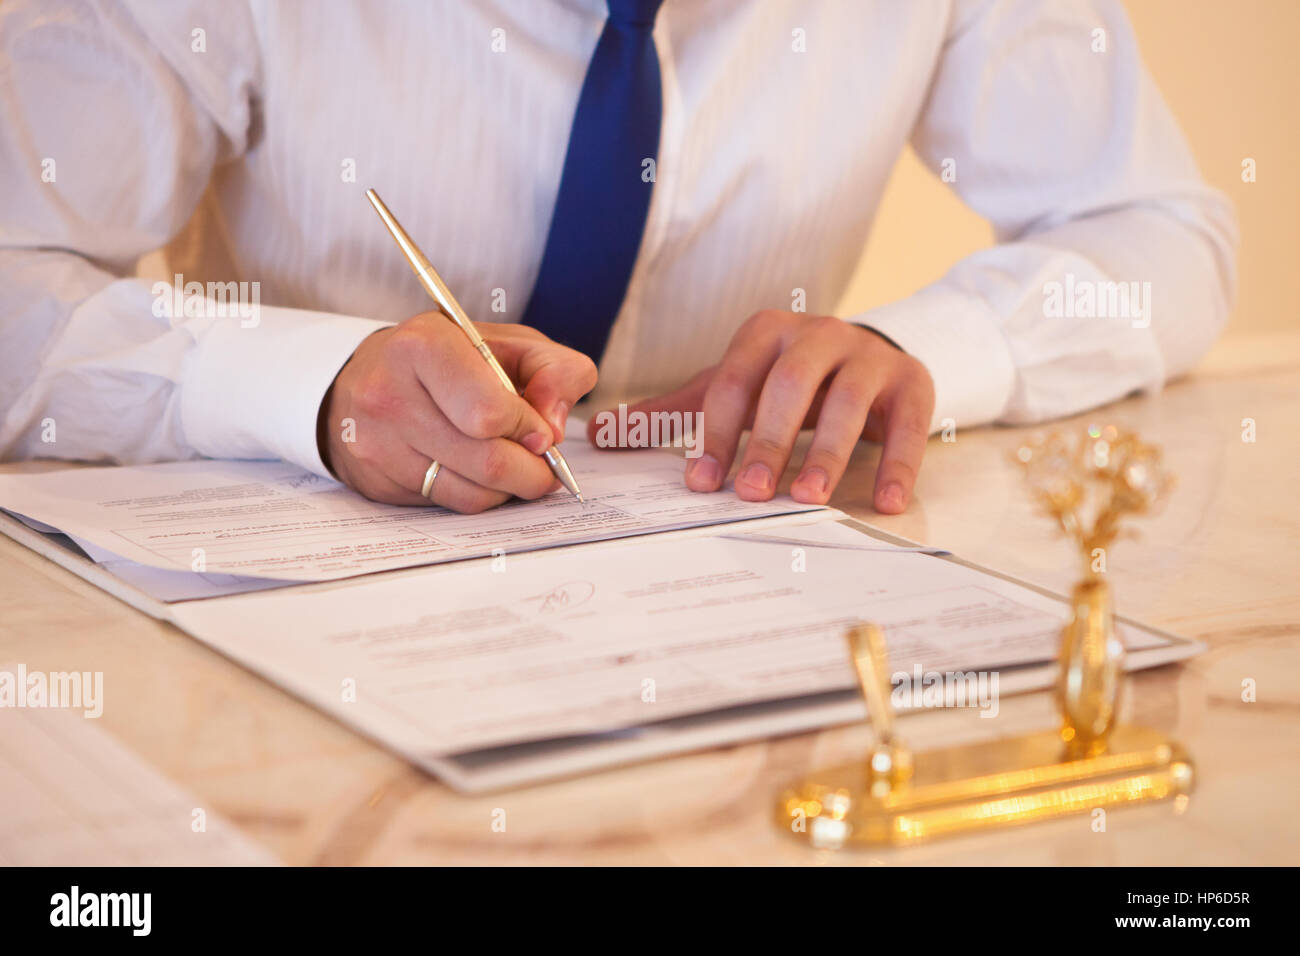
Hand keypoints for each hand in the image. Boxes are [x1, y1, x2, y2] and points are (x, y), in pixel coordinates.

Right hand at [321, 314, 596, 511]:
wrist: (372, 375)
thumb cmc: (453, 359)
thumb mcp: (511, 344)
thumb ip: (555, 372)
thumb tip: (555, 428)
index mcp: (424, 346)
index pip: (488, 413)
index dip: (528, 429)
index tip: (541, 430)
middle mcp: (389, 394)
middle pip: (487, 462)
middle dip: (531, 470)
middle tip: (542, 463)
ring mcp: (376, 443)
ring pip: (471, 493)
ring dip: (508, 487)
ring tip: (513, 464)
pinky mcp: (375, 481)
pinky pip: (449, 505)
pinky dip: (478, 495)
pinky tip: (478, 473)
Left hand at [588, 310, 933, 512]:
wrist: (867, 356)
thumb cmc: (788, 380)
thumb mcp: (735, 386)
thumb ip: (676, 411)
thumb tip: (600, 433)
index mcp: (766, 334)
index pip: (734, 382)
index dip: (717, 433)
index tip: (702, 484)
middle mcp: (820, 334)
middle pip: (791, 385)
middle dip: (769, 441)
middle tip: (749, 494)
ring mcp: (870, 356)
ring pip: (849, 402)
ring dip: (827, 453)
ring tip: (808, 499)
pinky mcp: (912, 383)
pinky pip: (908, 424)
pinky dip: (898, 463)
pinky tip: (886, 502)